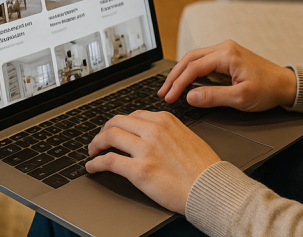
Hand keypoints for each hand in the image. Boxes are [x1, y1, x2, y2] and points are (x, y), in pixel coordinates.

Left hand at [85, 111, 219, 213]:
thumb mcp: (187, 136)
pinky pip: (109, 161)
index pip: (133, 115)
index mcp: (165, 120)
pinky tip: (92, 167)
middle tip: (99, 140)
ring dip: (96, 144)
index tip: (116, 131)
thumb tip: (152, 137)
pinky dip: (96, 163)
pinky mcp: (139, 170)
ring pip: (109, 137)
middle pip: (117, 122)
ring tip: (93, 152)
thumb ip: (168, 132)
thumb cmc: (203, 167)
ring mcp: (145, 149)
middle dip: (104, 130)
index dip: (120, 124)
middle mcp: (154, 130)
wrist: (210, 187)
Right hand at [157, 40, 296, 110]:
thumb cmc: (268, 90)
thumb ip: (213, 96)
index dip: (178, 83)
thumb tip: (190, 97)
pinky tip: (184, 82)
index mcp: (227, 54)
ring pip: (195, 59)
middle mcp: (224, 48)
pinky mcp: (227, 57)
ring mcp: (225, 51)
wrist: (285, 84)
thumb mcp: (240, 97)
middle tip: (163, 92)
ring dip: (181, 73)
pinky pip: (203, 62)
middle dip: (174, 76)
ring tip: (169, 88)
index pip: (194, 67)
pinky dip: (191, 71)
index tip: (168, 97)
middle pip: (190, 59)